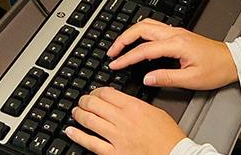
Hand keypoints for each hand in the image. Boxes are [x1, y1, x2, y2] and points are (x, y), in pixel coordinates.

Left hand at [66, 87, 184, 154]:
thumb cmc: (169, 137)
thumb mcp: (155, 112)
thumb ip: (137, 105)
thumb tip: (122, 102)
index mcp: (134, 107)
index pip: (107, 93)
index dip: (96, 91)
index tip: (94, 94)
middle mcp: (123, 120)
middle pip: (95, 104)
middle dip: (84, 100)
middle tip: (81, 101)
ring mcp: (117, 137)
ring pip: (89, 120)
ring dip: (78, 114)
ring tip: (75, 112)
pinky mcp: (114, 153)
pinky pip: (90, 142)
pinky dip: (77, 135)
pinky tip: (70, 131)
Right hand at [106, 19, 237, 90]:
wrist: (233, 61)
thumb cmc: (216, 70)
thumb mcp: (191, 79)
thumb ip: (166, 78)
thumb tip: (146, 78)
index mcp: (176, 44)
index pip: (144, 49)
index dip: (127, 57)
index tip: (115, 64)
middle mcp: (174, 34)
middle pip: (141, 29)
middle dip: (123, 39)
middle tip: (111, 52)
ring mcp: (176, 32)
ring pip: (147, 25)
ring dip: (131, 34)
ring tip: (120, 46)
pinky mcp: (179, 34)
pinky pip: (154, 29)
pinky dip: (141, 33)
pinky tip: (138, 44)